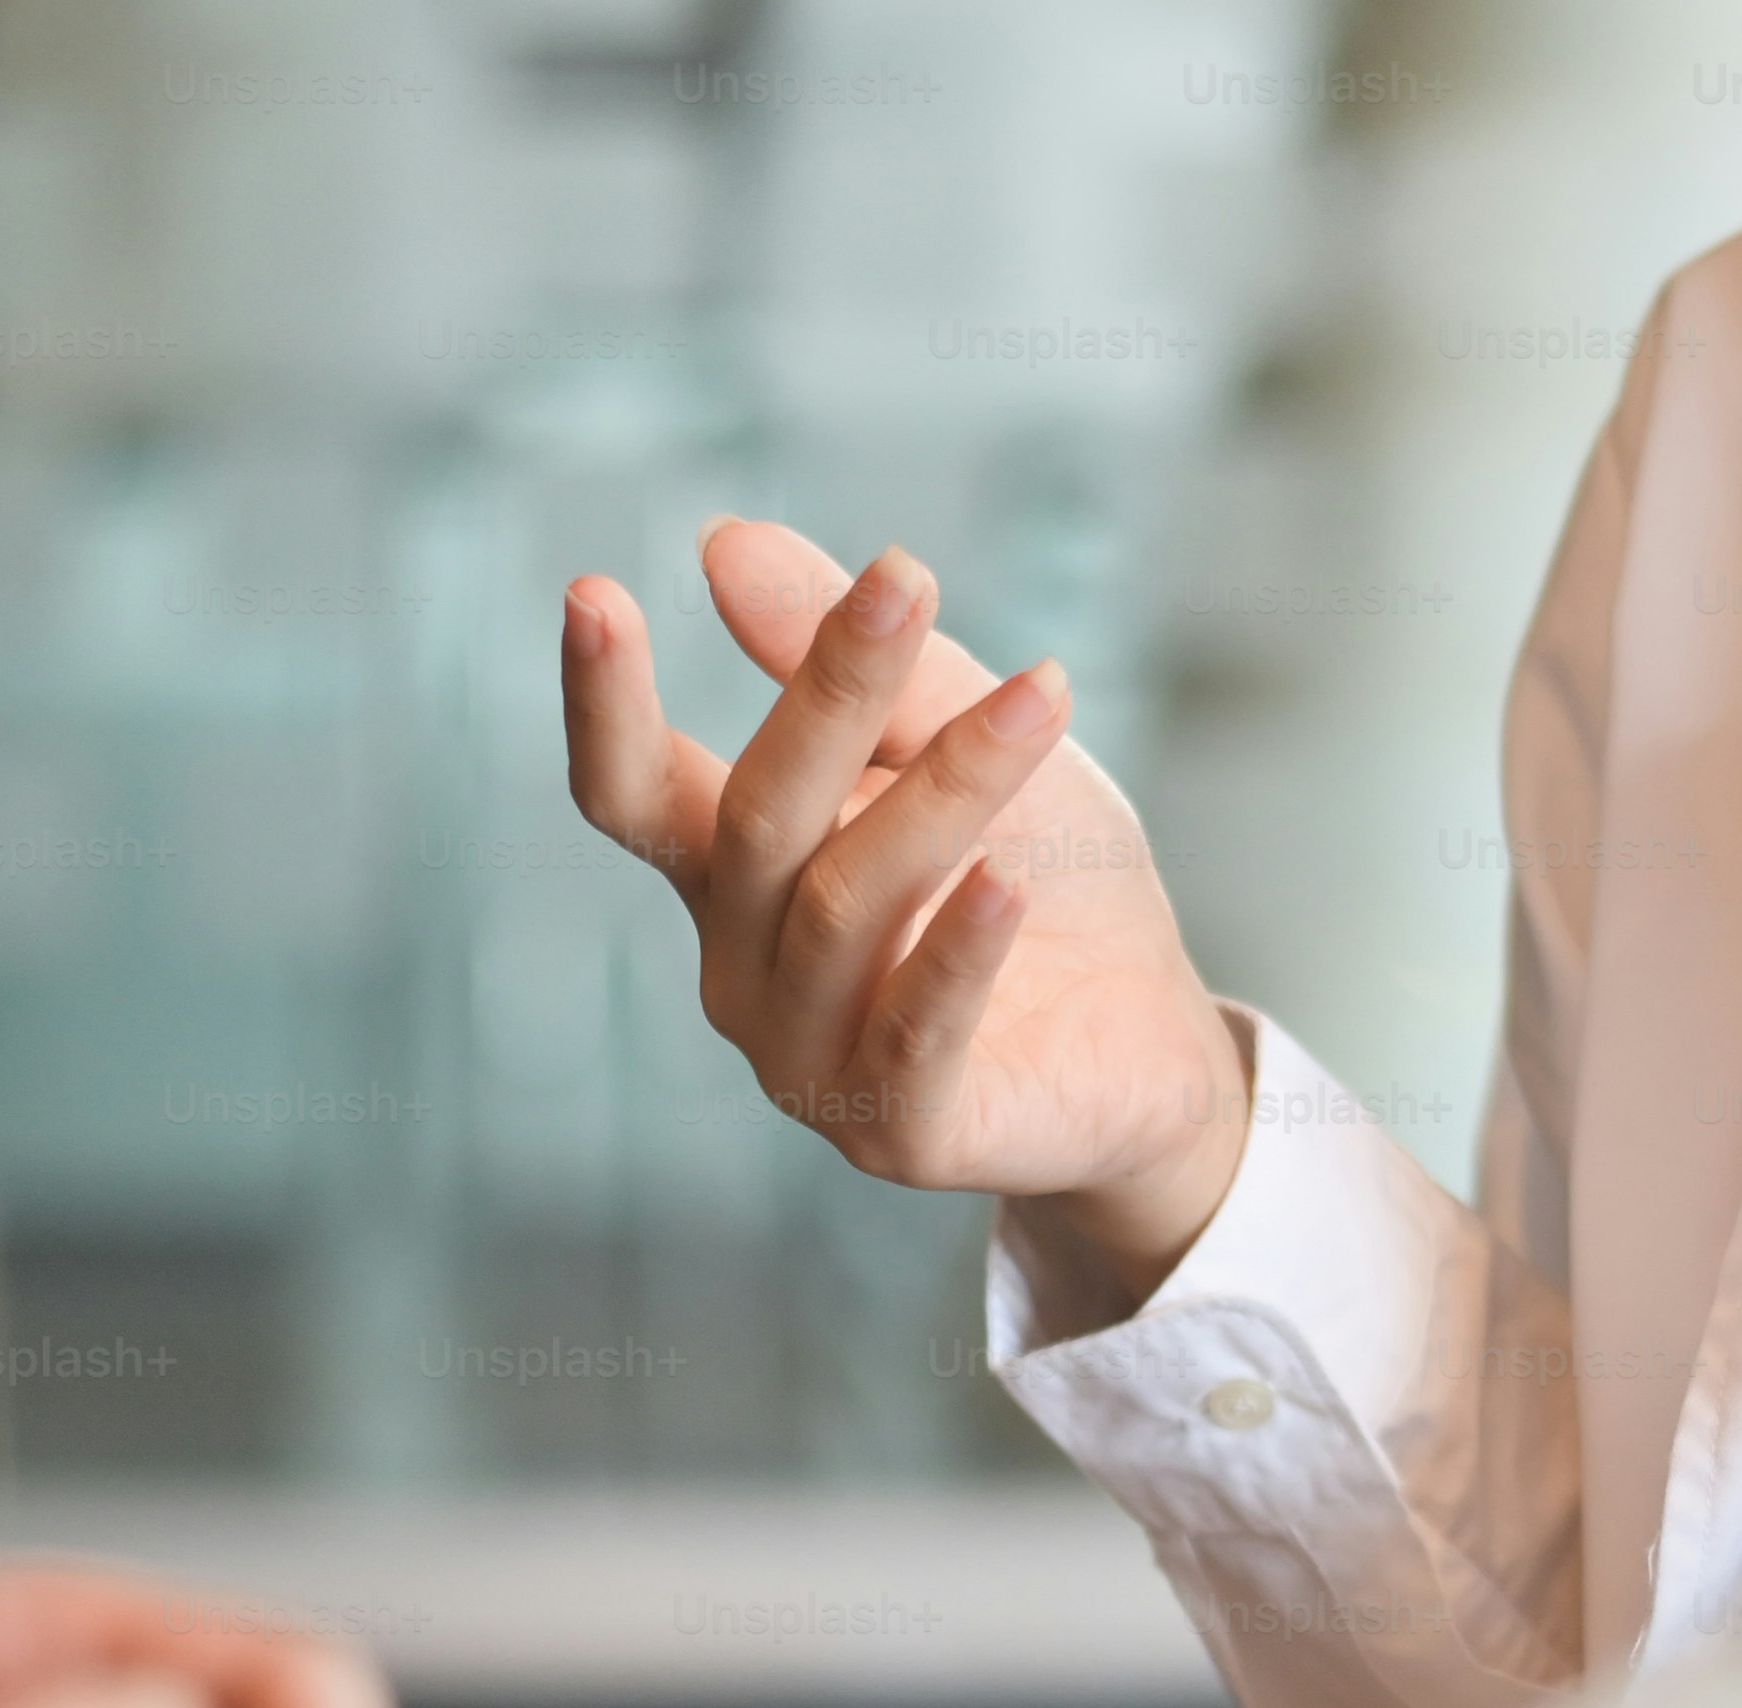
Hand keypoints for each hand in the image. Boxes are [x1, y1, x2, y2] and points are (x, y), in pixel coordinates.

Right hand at [563, 517, 1251, 1312]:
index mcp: (733, 877)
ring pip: (843, 906)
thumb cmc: (1044, 881)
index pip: (632, 793)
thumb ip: (862, 670)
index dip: (602, 706)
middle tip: (903, 580)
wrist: (1149, 1042)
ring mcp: (807, 1061)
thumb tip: (723, 542)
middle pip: (757, 819)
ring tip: (1037, 701)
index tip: (592, 593)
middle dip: (827, 693)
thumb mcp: (959, 746)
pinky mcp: (896, 1131)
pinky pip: (915, 1032)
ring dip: (944, 793)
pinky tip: (1009, 881)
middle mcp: (743, 968)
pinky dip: (961, 952)